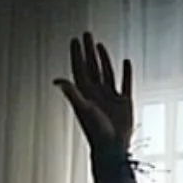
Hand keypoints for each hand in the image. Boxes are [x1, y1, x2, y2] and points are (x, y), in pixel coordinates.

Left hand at [55, 32, 133, 155]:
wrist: (114, 148)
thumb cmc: (97, 131)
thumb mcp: (84, 109)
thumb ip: (72, 93)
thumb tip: (57, 81)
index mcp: (85, 93)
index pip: (80, 69)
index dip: (77, 55)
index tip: (75, 40)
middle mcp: (97, 93)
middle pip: (92, 67)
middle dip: (88, 51)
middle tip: (86, 34)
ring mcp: (111, 97)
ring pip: (107, 73)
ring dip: (104, 59)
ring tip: (100, 45)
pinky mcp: (124, 103)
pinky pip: (125, 84)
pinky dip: (126, 73)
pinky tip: (126, 61)